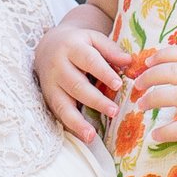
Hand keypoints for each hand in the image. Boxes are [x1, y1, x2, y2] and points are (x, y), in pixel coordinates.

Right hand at [35, 22, 129, 142]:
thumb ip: (110, 49)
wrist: (47, 46)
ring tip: (91, 135)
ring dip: (77, 121)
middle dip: (95, 100)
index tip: (118, 85)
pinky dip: (70, 127)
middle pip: (76, 85)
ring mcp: (50, 84)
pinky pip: (58, 114)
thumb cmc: (78, 44)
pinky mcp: (48, 97)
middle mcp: (58, 66)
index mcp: (72, 48)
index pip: (88, 60)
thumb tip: (129, 62)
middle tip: (114, 111)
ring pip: (62, 104)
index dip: (103, 72)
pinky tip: (82, 137)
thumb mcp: (93, 38)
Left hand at [128, 46, 176, 164]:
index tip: (148, 63)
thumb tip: (167, 73)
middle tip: (138, 86)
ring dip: (153, 98)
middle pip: (174, 71)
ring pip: (176, 94)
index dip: (163, 55)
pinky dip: (165, 131)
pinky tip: (155, 135)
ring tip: (141, 106)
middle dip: (150, 76)